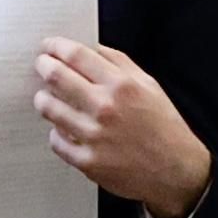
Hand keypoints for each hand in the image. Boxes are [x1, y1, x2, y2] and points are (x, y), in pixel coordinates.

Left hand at [34, 40, 210, 217]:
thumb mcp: (148, 85)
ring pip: (49, 109)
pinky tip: (64, 128)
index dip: (56, 46)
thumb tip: (91, 48)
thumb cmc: (163, 126)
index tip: (49, 46)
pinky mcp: (87, 162)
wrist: (175, 170)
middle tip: (42, 66)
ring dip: (44, 99)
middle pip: (56, 78)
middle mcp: (105, 108)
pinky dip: (57, 132)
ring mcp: (94, 136)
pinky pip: (55, 140)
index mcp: (122, 85)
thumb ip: (119, 63)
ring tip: (47, 98)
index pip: (76, 56)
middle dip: (44, 66)